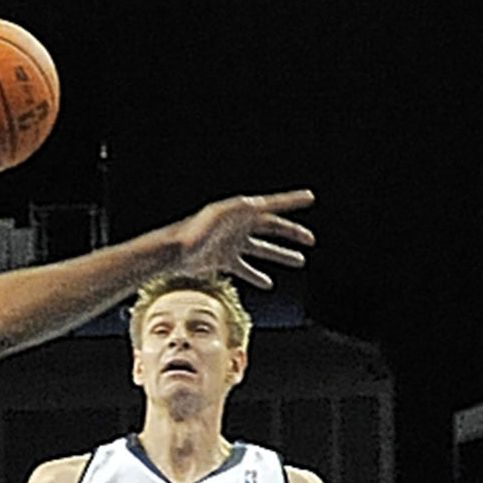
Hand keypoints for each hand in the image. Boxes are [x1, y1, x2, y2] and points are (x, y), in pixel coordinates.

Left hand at [166, 190, 315, 288]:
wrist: (172, 252)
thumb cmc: (192, 232)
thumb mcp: (216, 216)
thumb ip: (236, 210)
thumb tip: (256, 203)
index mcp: (240, 212)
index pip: (271, 205)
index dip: (291, 200)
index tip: (310, 197)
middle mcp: (238, 226)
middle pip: (271, 228)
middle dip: (292, 233)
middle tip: (310, 239)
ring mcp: (232, 243)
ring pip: (262, 249)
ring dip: (280, 255)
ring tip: (300, 261)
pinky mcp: (223, 260)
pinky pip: (245, 268)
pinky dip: (256, 276)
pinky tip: (268, 284)